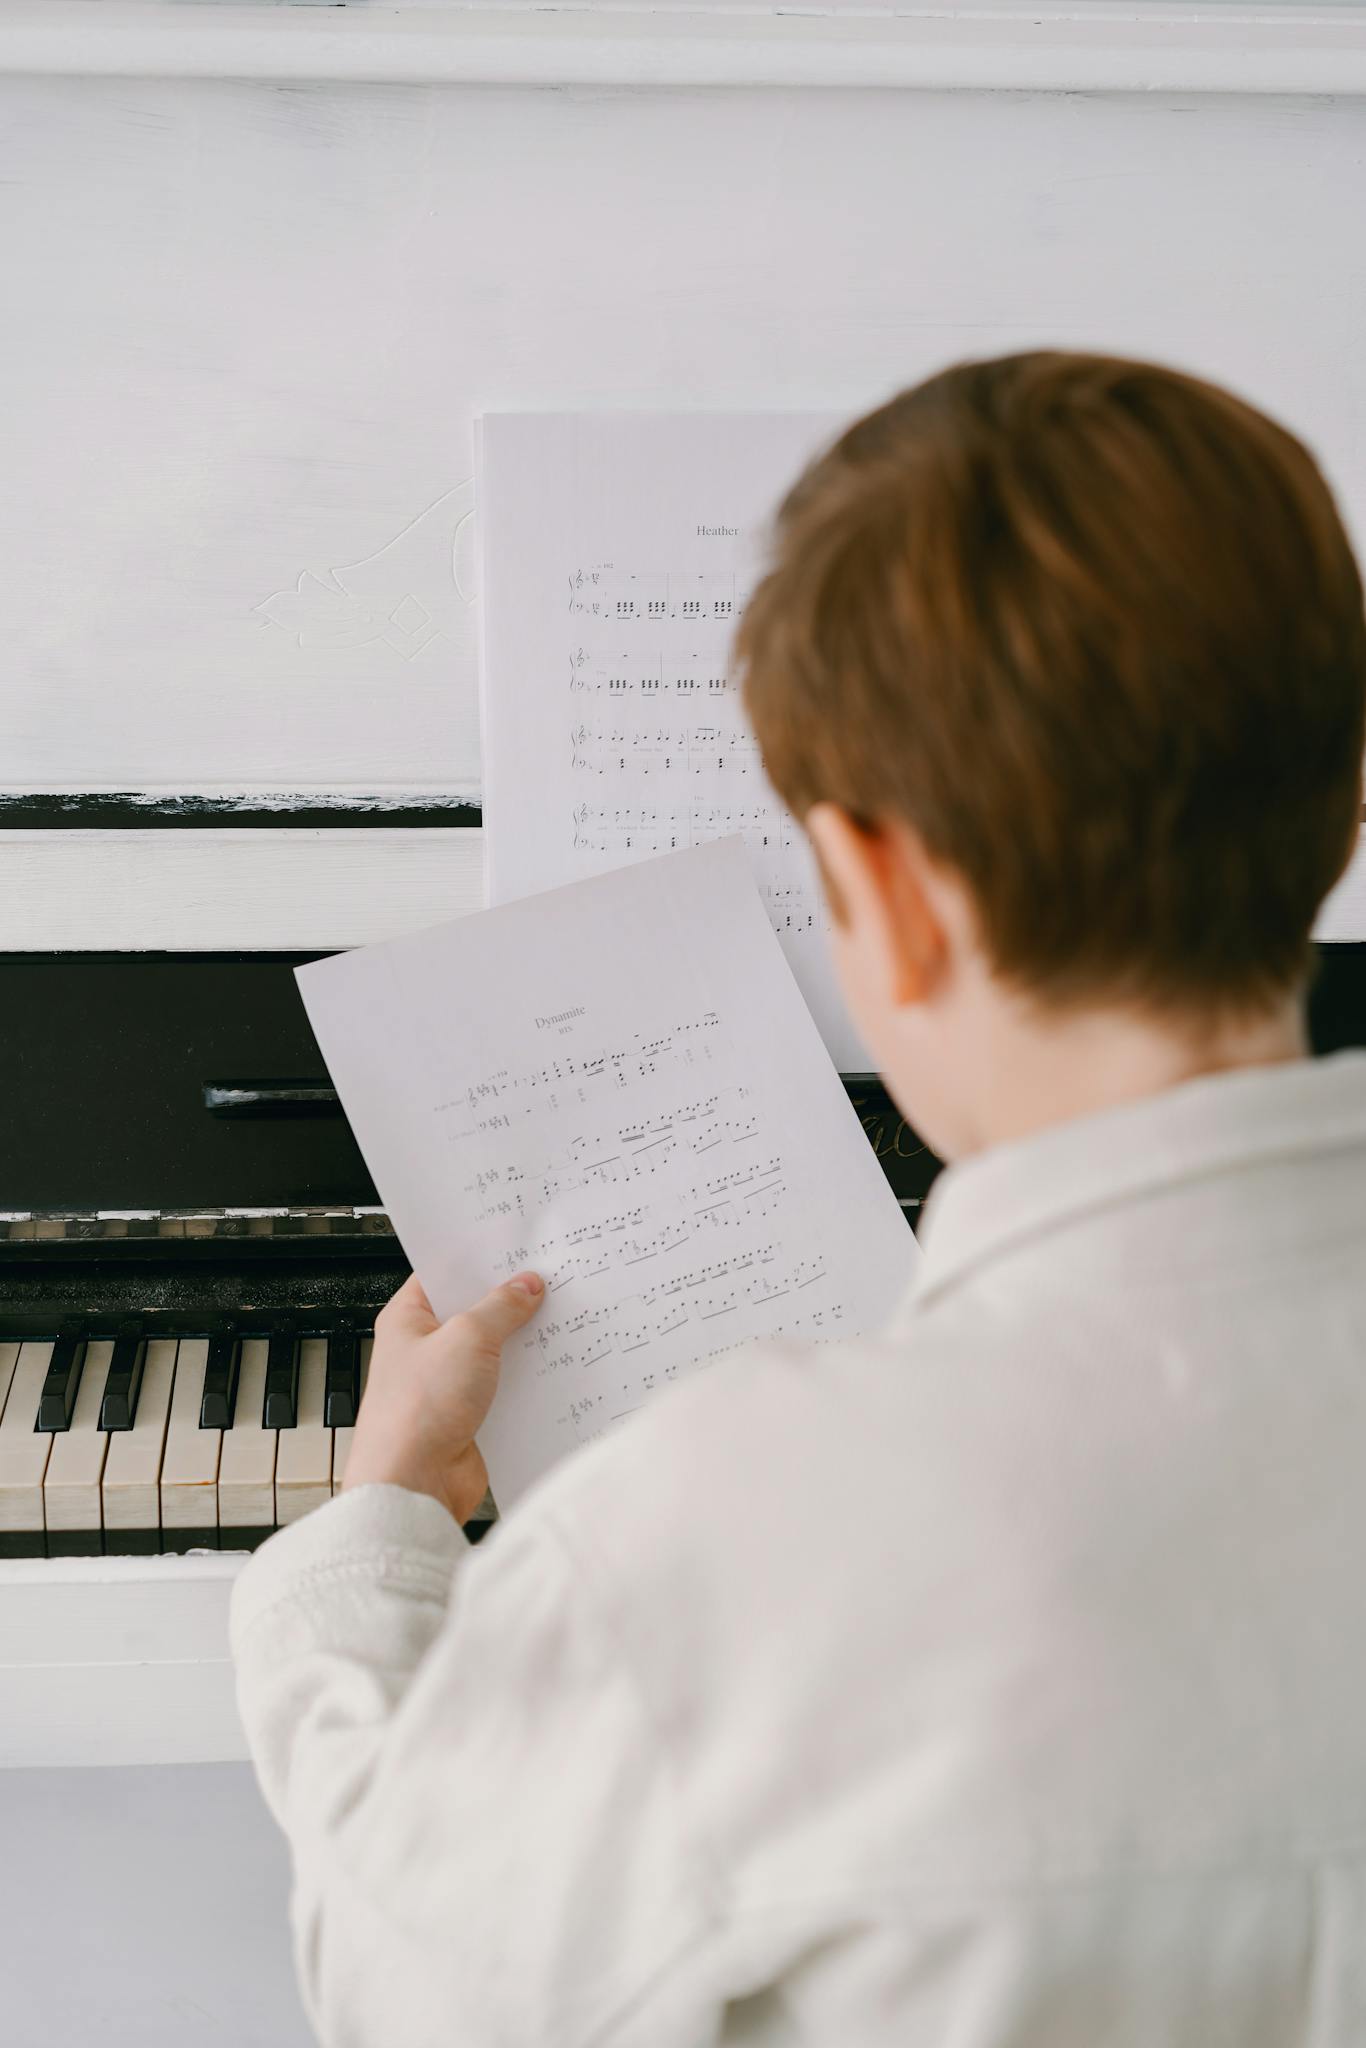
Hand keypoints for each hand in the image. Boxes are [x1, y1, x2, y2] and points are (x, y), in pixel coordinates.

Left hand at [343, 1268, 543, 1524]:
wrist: (415, 1483)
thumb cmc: (415, 1412)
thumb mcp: (466, 1338)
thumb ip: (500, 1307)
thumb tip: (524, 1286)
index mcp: (409, 1318)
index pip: (446, 1273)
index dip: (480, 1259)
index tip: (518, 1246)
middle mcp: (426, 1348)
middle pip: (474, 1311)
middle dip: (510, 1300)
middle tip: (549, 1280)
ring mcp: (449, 1382)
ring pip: (495, 1350)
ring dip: (523, 1341)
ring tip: (559, 1319)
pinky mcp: (471, 1414)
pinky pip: (505, 1385)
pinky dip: (528, 1377)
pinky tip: (554, 1364)